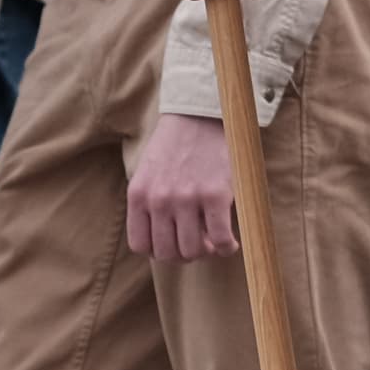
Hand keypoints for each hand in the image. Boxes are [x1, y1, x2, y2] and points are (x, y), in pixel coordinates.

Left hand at [126, 112, 237, 262]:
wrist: (201, 114)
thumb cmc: (176, 145)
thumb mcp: (148, 173)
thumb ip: (149, 203)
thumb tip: (162, 239)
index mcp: (138, 195)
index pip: (141, 245)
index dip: (159, 251)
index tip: (173, 244)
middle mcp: (159, 200)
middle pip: (167, 253)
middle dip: (183, 254)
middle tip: (197, 243)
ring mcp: (186, 199)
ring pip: (192, 251)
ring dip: (205, 252)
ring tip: (213, 241)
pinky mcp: (215, 195)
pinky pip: (220, 240)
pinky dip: (226, 248)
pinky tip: (230, 243)